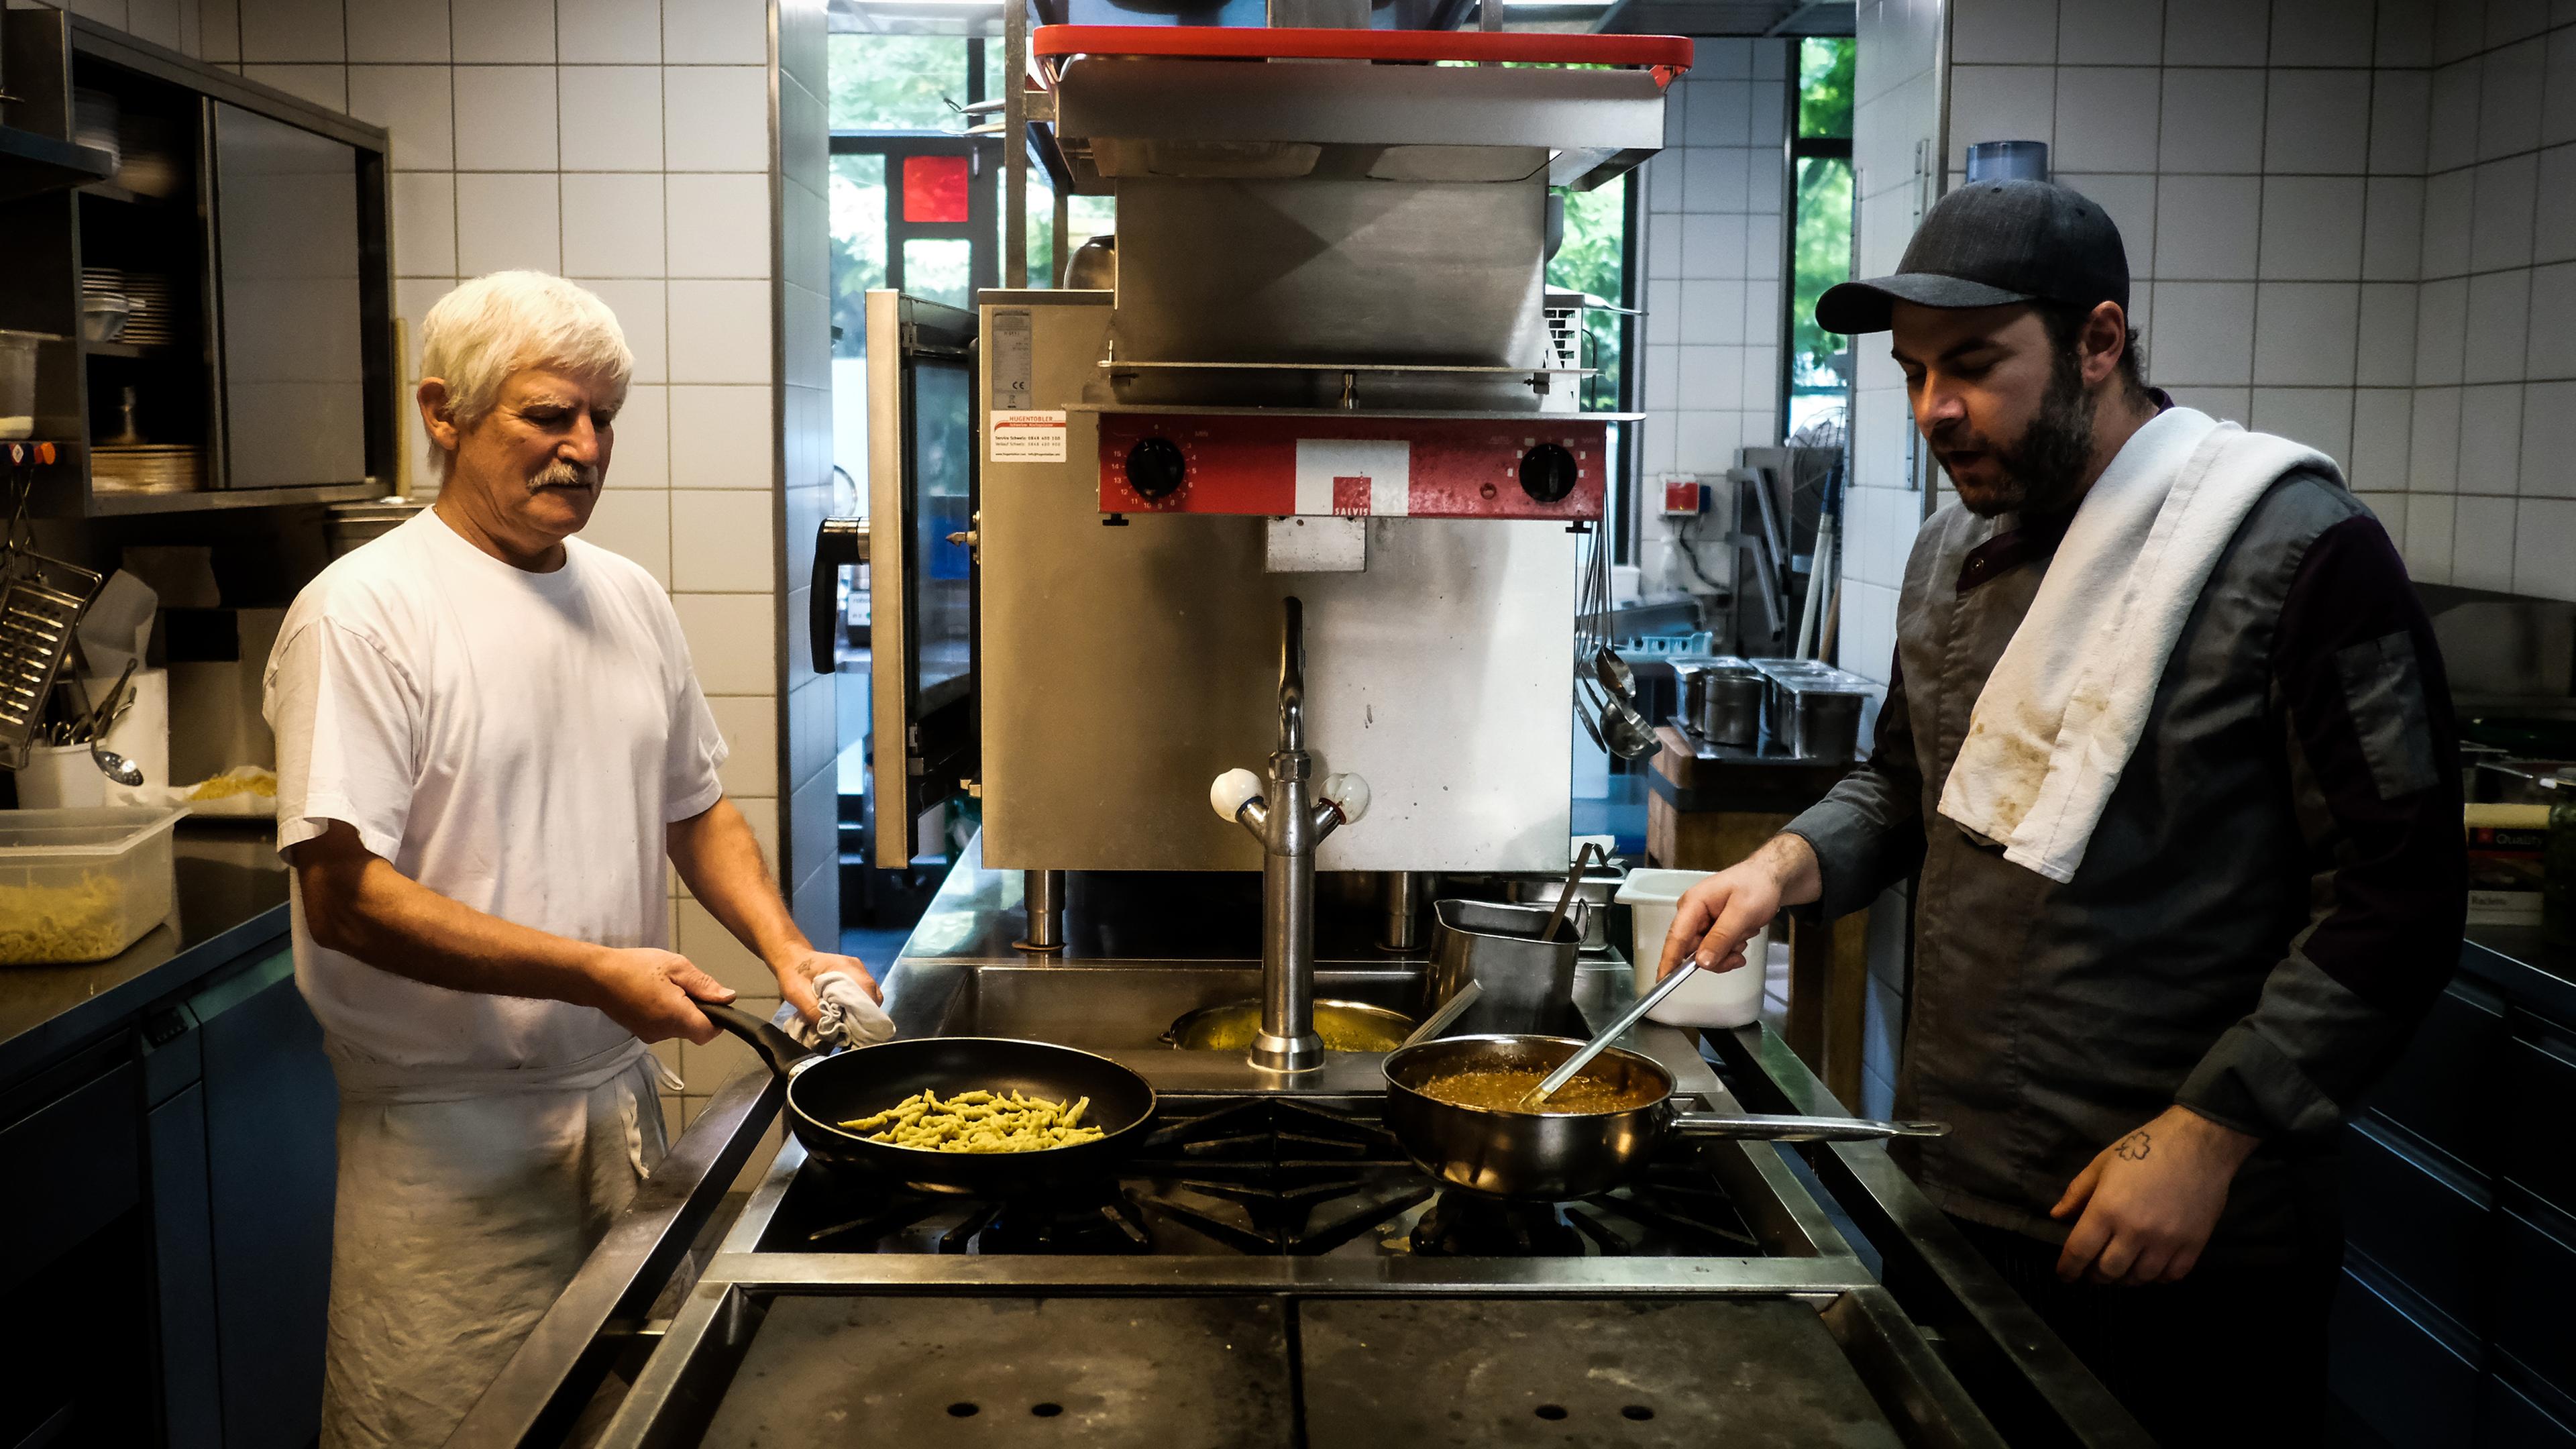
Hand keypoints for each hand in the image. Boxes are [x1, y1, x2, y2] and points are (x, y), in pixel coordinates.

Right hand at [585, 947, 734, 1044]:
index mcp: (675, 1017)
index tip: (712, 1001)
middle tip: (682, 985)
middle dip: (697, 1010)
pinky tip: (653, 994)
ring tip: (664, 986)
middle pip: (694, 1030)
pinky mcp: (641, 1033)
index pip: (708, 1032)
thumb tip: (728, 998)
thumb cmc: (636, 967)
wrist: (596, 976)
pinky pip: (664, 1027)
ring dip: (680, 1011)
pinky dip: (666, 1013)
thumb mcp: (676, 967)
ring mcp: (650, 1036)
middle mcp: (664, 1033)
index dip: (717, 1020)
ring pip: (679, 1028)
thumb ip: (704, 985)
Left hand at [769, 948, 880, 1023]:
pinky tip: (847, 1014)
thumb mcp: (796, 994)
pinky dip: (859, 1006)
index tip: (856, 1030)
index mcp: (846, 968)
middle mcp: (857, 968)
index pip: (867, 993)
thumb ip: (813, 1012)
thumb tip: (829, 1032)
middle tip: (851, 1030)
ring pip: (870, 995)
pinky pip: (864, 993)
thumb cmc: (793, 973)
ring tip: (849, 1024)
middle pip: (873, 996)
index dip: (865, 1014)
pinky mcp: (855, 975)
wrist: (791, 957)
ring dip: (862, 1011)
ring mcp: (858, 970)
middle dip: (865, 1015)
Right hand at [1654, 834, 1812, 981]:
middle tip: (1739, 955)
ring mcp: (1701, 921)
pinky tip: (1742, 936)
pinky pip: (1714, 949)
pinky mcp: (1711, 927)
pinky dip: (1730, 949)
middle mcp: (1692, 914)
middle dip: (1717, 957)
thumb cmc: (1756, 887)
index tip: (1663, 982)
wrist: (1770, 877)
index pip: (1676, 937)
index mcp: (1693, 904)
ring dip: (1727, 952)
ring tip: (1745, 936)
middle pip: (1693, 950)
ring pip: (1705, 953)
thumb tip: (1701, 962)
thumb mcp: (1742, 912)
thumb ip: (1721, 937)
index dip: (1669, 960)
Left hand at [2050, 1105, 2260, 1284]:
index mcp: (2107, 1209)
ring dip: (2126, 1278)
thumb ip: (2077, 1192)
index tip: (2065, 1275)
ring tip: (2121, 1270)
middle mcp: (2135, 1231)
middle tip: (2093, 1271)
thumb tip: (2057, 1216)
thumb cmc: (2145, 1147)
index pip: (2079, 1251)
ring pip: (2140, 1278)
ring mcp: (2167, 1241)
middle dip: (2095, 1275)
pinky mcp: (2194, 1244)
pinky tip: (2151, 1268)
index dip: (2068, 1268)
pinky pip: (2172, 1276)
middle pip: (2109, 1271)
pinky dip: (2158, 1277)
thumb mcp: (2102, 1163)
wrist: (2199, 1143)